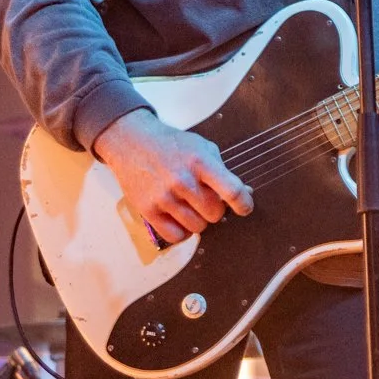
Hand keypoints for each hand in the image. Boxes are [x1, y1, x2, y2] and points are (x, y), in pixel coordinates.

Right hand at [92, 108, 253, 244]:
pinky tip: (179, 217)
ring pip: (197, 227)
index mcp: (200, 161)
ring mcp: (164, 197)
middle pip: (215, 213)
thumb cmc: (171, 146)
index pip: (232, 190)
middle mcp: (182, 180)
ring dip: (198, 220)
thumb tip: (245, 194)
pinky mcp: (148, 210)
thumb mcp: (202, 148)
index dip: (244, 203)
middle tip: (205, 199)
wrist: (133, 142)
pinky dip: (182, 231)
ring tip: (189, 205)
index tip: (245, 207)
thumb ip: (222, 171)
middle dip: (215, 209)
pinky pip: (176, 236)